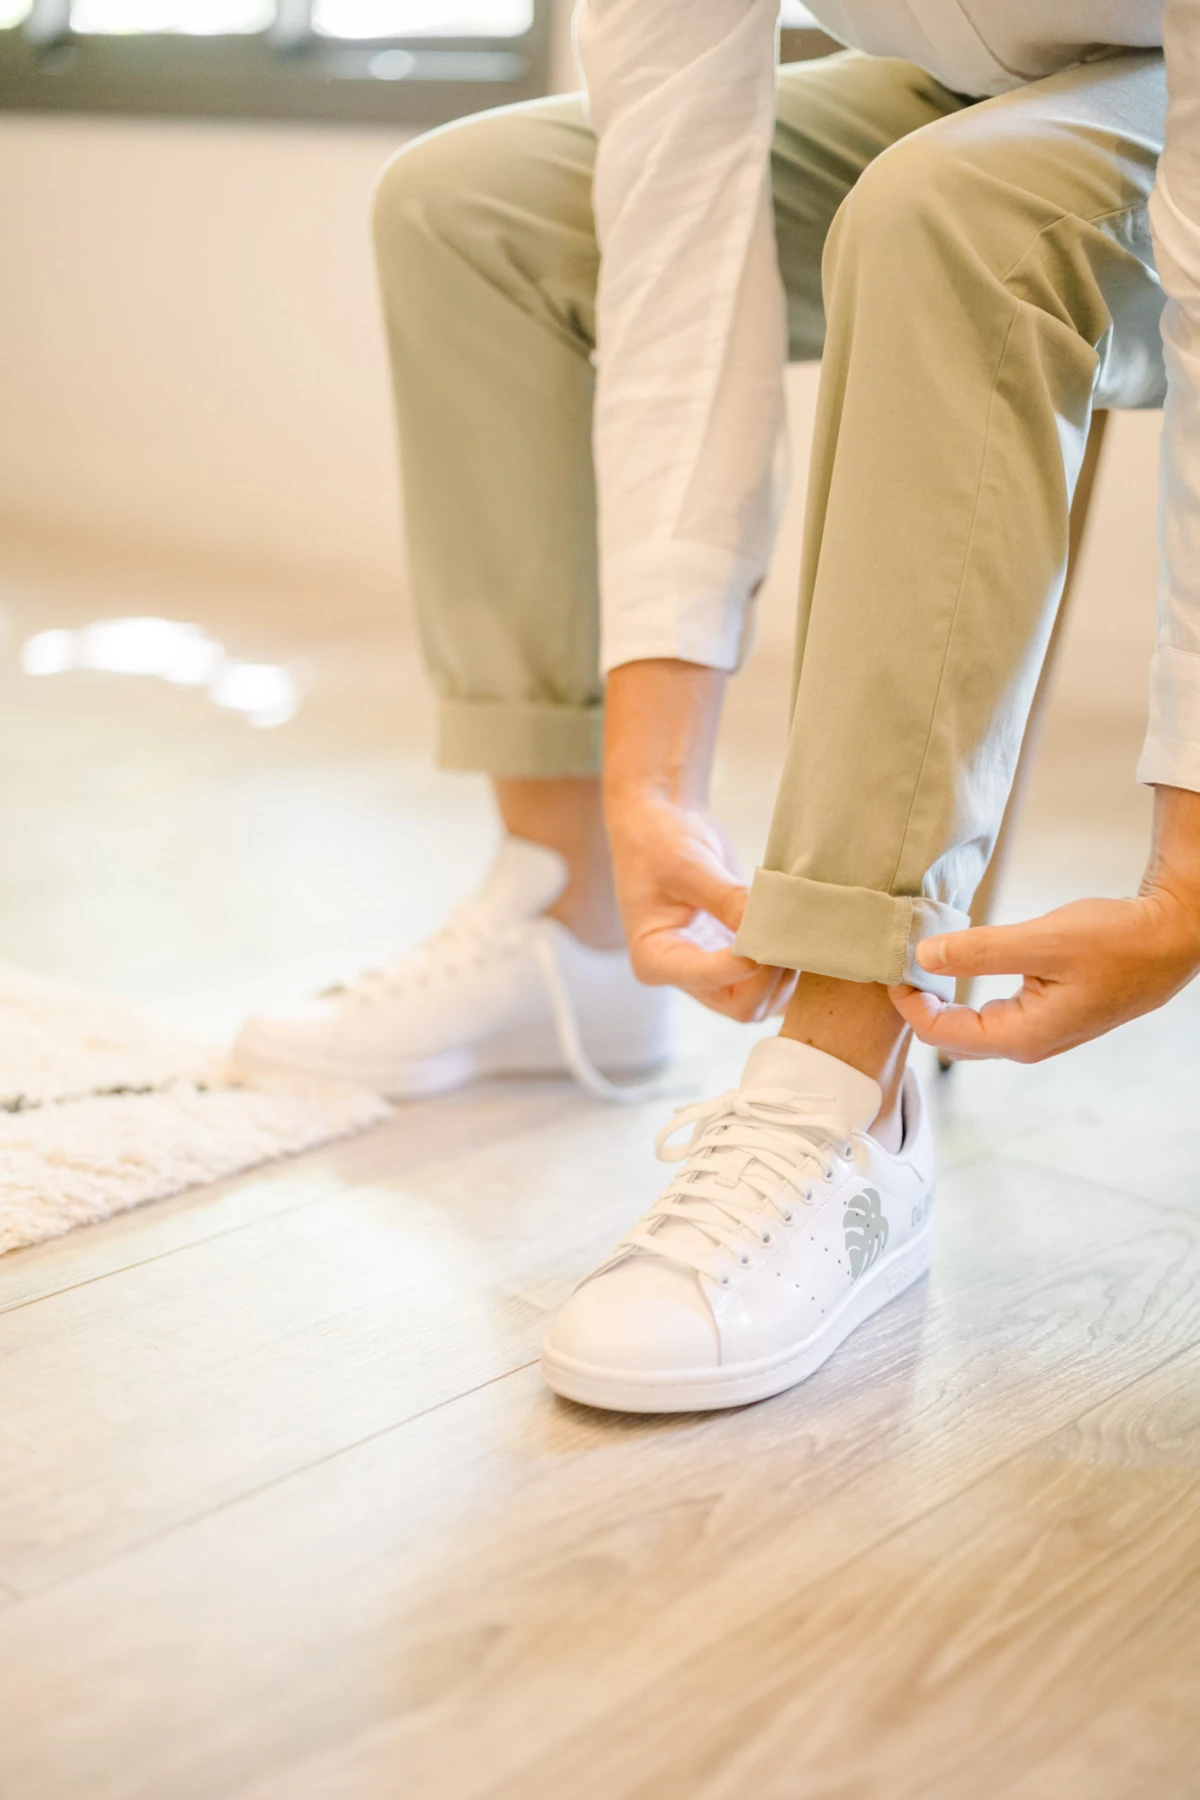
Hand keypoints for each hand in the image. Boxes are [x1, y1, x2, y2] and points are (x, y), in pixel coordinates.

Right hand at [606, 784, 795, 1020]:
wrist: (659, 825)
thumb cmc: (657, 841)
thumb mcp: (689, 865)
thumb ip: (728, 900)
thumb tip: (768, 930)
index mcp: (655, 958)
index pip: (709, 980)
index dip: (746, 963)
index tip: (769, 930)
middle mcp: (682, 975)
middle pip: (740, 1005)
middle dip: (772, 976)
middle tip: (792, 933)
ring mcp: (710, 972)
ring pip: (760, 1000)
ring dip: (785, 974)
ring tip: (799, 931)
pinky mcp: (732, 961)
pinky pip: (767, 983)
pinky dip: (788, 969)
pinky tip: (799, 937)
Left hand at [889, 885, 1199, 1063]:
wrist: (1169, 941)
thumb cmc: (1116, 941)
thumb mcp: (1043, 940)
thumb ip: (980, 950)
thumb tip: (924, 955)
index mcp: (1022, 1035)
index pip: (941, 1034)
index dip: (908, 1003)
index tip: (892, 968)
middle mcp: (1026, 1043)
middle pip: (951, 1036)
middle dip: (920, 1004)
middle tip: (900, 963)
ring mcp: (1038, 1032)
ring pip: (971, 1025)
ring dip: (943, 998)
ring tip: (921, 961)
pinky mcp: (1046, 1014)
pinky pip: (992, 1013)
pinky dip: (966, 992)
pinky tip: (958, 965)